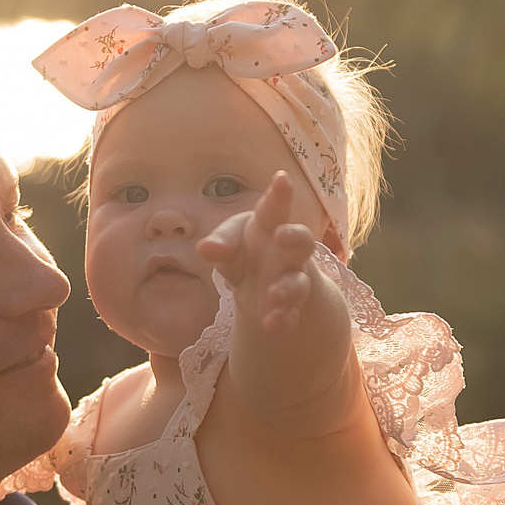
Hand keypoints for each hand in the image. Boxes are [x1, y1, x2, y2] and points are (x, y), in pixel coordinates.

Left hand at [196, 172, 316, 333]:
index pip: (275, 208)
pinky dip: (283, 319)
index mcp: (270, 226)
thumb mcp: (230, 246)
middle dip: (294, 237)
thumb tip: (203, 248)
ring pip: (297, 282)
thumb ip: (220, 244)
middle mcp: (287, 251)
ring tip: (273, 296)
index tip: (281, 179)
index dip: (279, 195)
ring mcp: (292, 279)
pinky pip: (291, 314)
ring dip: (287, 289)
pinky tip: (273, 326)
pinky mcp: (290, 308)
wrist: (265, 288)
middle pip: (301, 241)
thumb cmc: (245, 253)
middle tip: (281, 236)